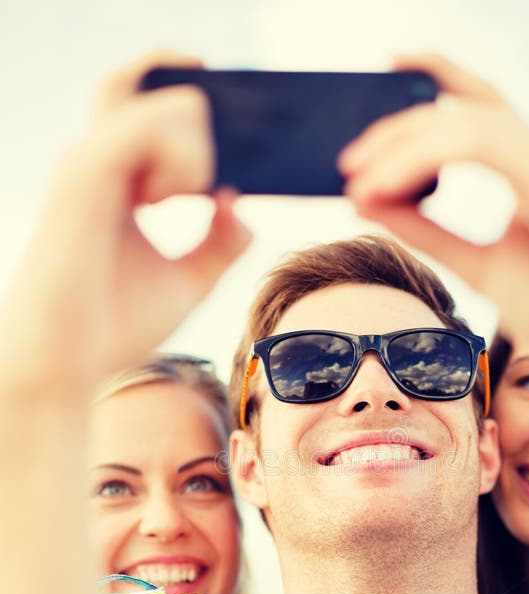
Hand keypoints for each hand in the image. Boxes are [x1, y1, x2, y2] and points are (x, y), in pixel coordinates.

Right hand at [0, 52, 250, 397]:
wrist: (67, 363)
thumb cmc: (115, 324)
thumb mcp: (189, 281)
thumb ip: (220, 242)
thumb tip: (243, 207)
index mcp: (120, 177)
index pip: (153, 103)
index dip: (196, 97)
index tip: (239, 131)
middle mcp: (102, 159)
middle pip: (146, 77)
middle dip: (197, 89)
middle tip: (219, 159)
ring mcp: (92, 163)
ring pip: (162, 101)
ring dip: (197, 146)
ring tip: (187, 198)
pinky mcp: (87, 176)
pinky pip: (146, 127)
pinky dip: (181, 158)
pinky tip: (170, 202)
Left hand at [340, 54, 528, 391]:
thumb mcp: (479, 265)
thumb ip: (427, 230)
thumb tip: (367, 200)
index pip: (475, 110)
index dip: (425, 89)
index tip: (368, 110)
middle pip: (460, 109)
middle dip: (395, 129)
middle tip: (346, 163)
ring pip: (463, 121)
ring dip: (400, 146)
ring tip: (357, 180)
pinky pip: (478, 144)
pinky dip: (421, 160)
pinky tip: (385, 185)